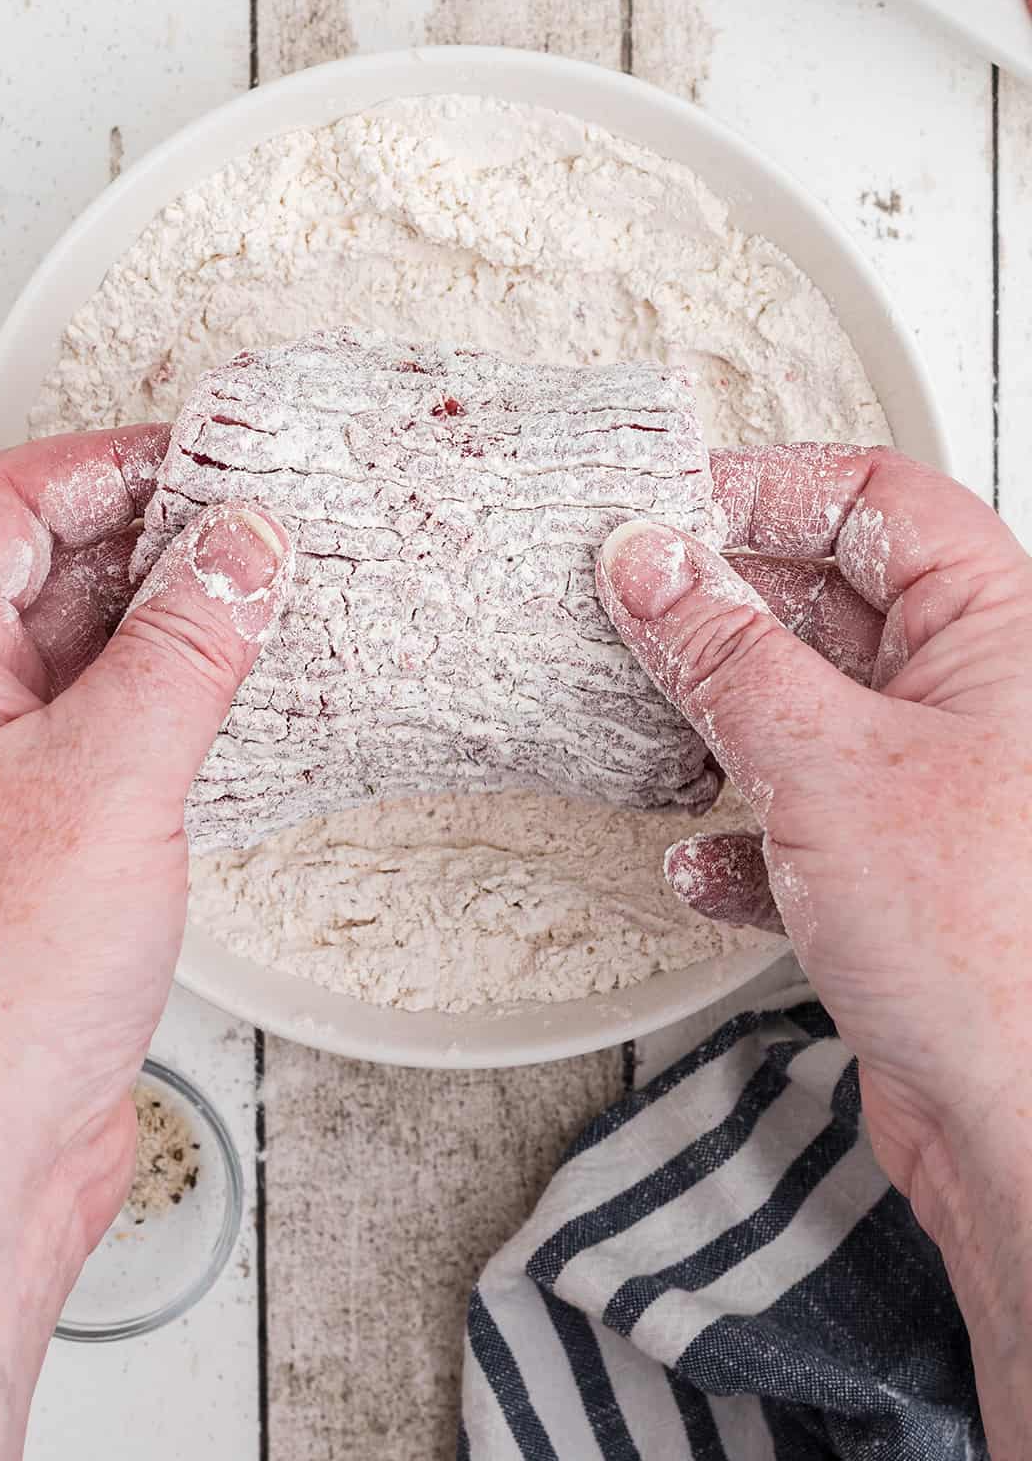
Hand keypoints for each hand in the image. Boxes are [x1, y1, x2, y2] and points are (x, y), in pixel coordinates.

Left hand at [0, 429, 289, 1459]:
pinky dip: (179, 713)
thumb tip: (241, 547)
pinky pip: (111, 743)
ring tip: (274, 608)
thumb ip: (183, 649)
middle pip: (46, 576)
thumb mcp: (103, 784)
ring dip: (175, 632)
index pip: (2, 507)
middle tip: (265, 532)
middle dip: (156, 546)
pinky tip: (244, 709)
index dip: (109, 469)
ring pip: (84, 661)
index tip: (211, 462)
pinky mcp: (38, 857)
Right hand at [599, 445, 1031, 1455]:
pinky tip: (707, 865)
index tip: (661, 507)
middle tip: (633, 615)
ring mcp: (948, 790)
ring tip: (655, 727)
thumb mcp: (822, 764)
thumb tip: (650, 560)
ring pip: (816, 711)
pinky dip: (751, 834)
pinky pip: (813, 818)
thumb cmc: (989, 950)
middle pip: (837, 600)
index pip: (876, 498)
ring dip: (729, 725)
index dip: (764, 488)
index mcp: (1001, 632)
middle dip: (729, 614)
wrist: (1029, 1139)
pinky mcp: (912, 879)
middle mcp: (984, 700)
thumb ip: (723, 650)